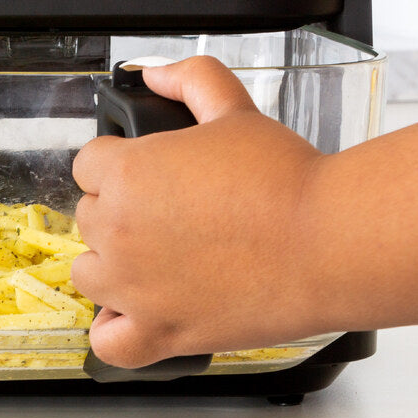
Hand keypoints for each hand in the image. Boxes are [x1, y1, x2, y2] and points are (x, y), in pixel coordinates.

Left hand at [70, 56, 332, 367]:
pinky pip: (108, 343)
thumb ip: (189, 80)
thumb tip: (154, 73)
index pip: (88, 164)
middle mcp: (117, 230)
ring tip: (159, 260)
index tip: (151, 175)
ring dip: (114, 266)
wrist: (328, 242)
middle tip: (173, 214)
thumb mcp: (234, 110)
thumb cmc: (287, 181)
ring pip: (89, 273)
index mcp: (126, 173)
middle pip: (89, 217)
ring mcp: (133, 286)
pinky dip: (116, 331)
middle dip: (123, 212)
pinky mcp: (160, 332)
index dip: (119, 165)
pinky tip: (138, 314)